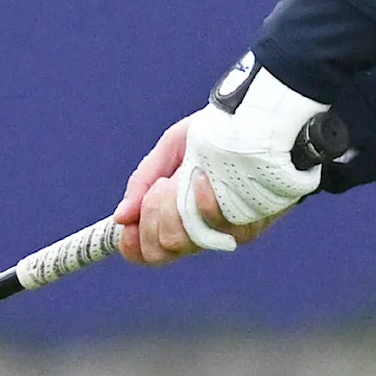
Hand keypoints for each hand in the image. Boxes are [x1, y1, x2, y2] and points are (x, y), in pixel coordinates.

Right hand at [115, 115, 256, 264]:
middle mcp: (201, 232)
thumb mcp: (169, 151)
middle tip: (160, 186)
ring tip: (182, 177)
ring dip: (172, 207)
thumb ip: (142, 183)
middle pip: (162, 248)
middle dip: (151, 216)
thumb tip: (120, 218)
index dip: (132, 246)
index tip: (126, 225)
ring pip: (184, 240)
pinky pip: (216, 224)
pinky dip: (203, 201)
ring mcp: (225, 232)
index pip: (150, 253)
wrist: (256, 122)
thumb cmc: (212, 136)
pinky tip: (202, 178)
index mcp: (178, 220)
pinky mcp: (249, 223)